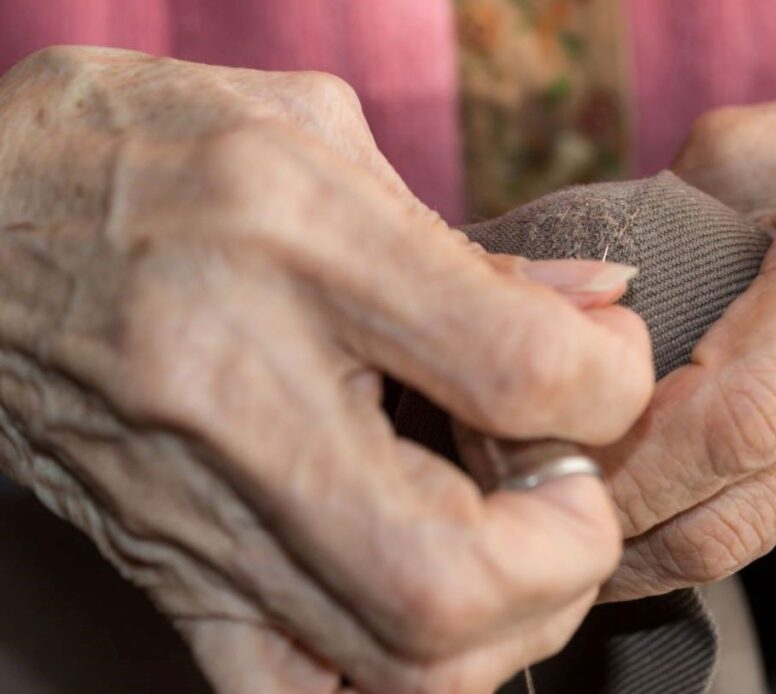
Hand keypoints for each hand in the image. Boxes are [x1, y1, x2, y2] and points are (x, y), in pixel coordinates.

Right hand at [0, 47, 653, 690]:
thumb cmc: (139, 151)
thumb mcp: (311, 134)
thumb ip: (467, 241)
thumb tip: (595, 305)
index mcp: (299, 248)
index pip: (524, 371)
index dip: (610, 384)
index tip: (599, 365)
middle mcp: (243, 395)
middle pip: (456, 575)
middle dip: (569, 552)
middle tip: (567, 490)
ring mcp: (196, 509)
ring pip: (391, 665)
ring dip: (504, 628)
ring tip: (515, 551)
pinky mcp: (166, 568)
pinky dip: (389, 682)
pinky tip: (419, 614)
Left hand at [597, 69, 775, 599]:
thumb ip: (679, 201)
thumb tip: (593, 292)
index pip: (738, 413)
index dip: (636, 470)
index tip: (551, 474)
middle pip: (744, 508)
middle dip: (629, 541)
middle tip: (544, 520)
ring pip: (766, 536)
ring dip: (663, 547)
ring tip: (585, 516)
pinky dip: (719, 526)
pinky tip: (667, 500)